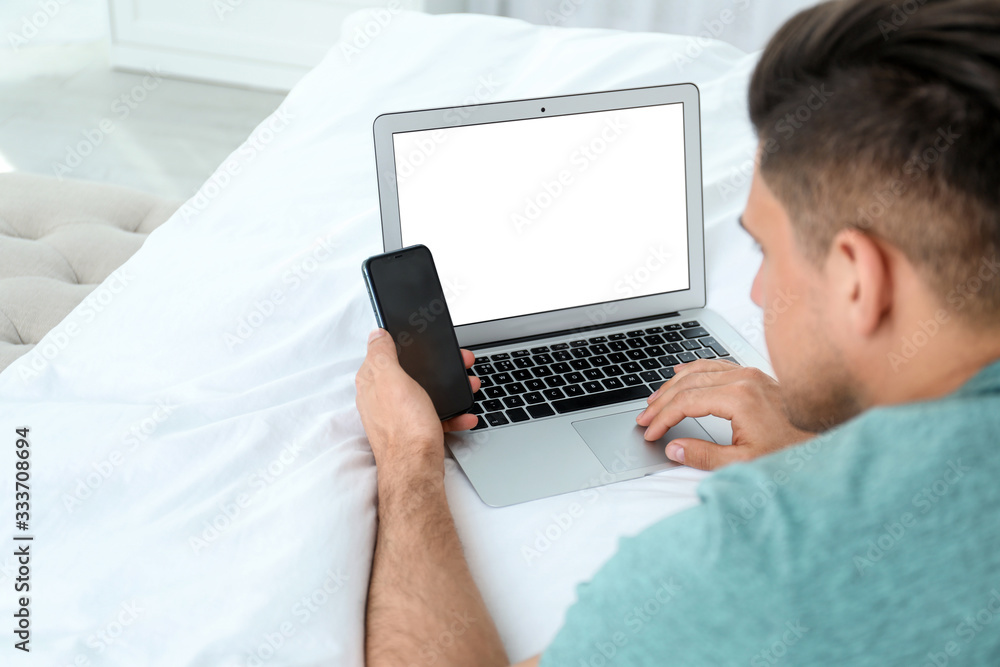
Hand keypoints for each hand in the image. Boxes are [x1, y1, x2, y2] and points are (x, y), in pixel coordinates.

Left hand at [355, 329, 479, 476]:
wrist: (417, 470)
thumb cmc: (404, 427)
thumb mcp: (392, 379)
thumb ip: (382, 353)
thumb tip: (376, 334)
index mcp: (373, 382)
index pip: (386, 353)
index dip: (408, 345)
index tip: (427, 343)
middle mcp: (382, 399)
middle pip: (412, 373)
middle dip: (437, 369)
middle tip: (460, 364)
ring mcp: (398, 416)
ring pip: (427, 394)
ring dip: (450, 390)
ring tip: (469, 388)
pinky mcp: (414, 431)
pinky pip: (435, 416)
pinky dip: (452, 415)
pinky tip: (464, 415)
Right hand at [635, 359, 813, 469]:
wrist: (830, 438)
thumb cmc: (793, 451)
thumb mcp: (745, 462)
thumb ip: (704, 456)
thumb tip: (673, 449)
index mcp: (738, 397)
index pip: (685, 402)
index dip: (662, 418)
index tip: (650, 432)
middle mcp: (743, 379)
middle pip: (687, 383)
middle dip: (662, 402)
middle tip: (644, 418)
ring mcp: (750, 374)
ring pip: (698, 370)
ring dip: (673, 384)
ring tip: (654, 400)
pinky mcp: (756, 376)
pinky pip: (716, 365)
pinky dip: (693, 369)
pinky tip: (681, 372)